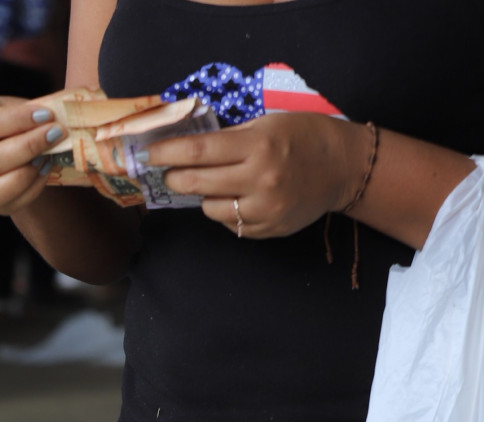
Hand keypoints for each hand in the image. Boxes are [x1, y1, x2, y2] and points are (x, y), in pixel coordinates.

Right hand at [0, 95, 65, 215]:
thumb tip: (54, 112)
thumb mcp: (12, 107)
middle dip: (29, 147)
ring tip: (48, 155)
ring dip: (29, 172)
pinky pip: (12, 203)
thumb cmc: (8, 123)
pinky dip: (34, 186)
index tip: (45, 114)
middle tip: (56, 133)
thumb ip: (27, 110)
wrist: (6, 146)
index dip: (16, 120)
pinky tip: (45, 168)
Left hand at [153, 112, 369, 238]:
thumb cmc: (303, 136)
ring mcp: (264, 208)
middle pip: (196, 183)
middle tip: (169, 172)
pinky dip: (226, 210)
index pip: (197, 151)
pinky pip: (229, 223)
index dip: (165, 153)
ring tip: (219, 182)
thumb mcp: (267, 123)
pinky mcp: (267, 229)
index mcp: (259, 146)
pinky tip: (240, 197)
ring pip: (209, 208)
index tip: (146, 154)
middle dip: (174, 178)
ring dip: (204, 195)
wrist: (344, 167)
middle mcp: (260, 179)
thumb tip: (182, 144)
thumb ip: (228, 137)